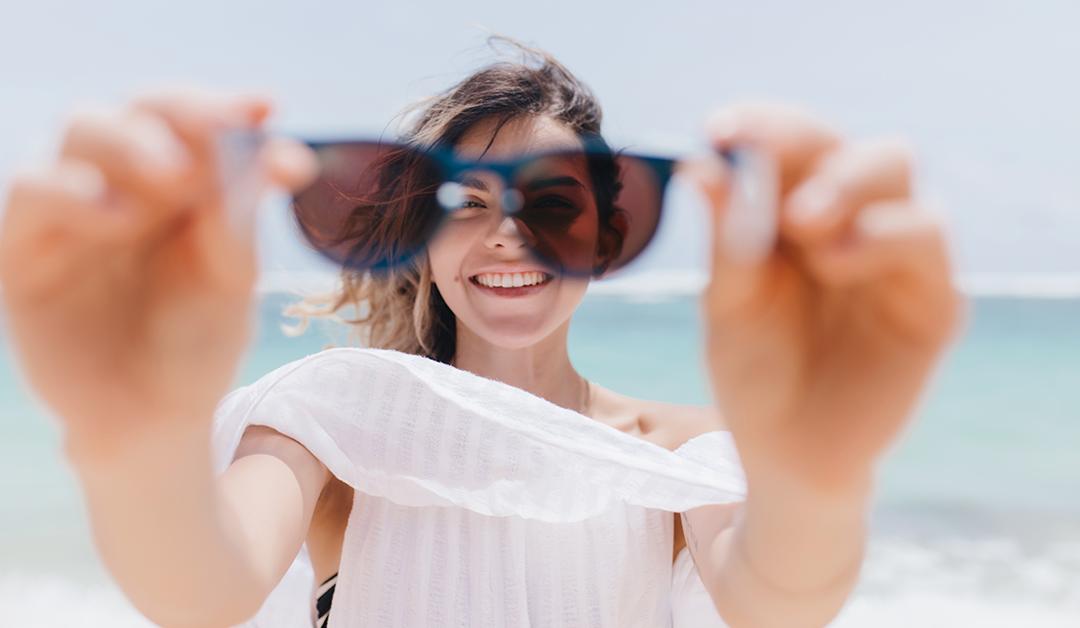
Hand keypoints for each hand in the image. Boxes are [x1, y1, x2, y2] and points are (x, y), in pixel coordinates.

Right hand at [0, 88, 316, 450]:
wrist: (153, 419)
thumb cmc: (197, 343)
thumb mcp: (231, 280)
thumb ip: (240, 216)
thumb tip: (279, 149)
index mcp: (183, 184)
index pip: (194, 120)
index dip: (224, 107)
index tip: (264, 109)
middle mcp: (126, 183)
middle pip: (138, 109)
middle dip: (180, 115)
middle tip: (219, 136)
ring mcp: (74, 210)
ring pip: (83, 131)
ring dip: (132, 144)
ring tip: (175, 183)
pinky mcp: (26, 248)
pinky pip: (31, 192)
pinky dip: (73, 191)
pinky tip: (117, 217)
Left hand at [690, 104, 962, 493]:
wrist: (784, 454)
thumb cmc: (754, 370)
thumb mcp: (727, 302)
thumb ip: (725, 238)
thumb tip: (699, 164)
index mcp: (800, 212)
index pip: (795, 144)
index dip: (761, 125)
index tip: (716, 129)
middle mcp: (855, 221)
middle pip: (852, 144)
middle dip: (809, 146)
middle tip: (760, 164)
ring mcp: (897, 257)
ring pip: (898, 176)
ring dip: (845, 185)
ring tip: (800, 231)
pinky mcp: (932, 300)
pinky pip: (925, 241)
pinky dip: (881, 234)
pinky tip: (834, 261)